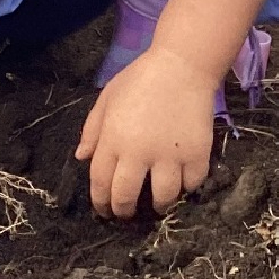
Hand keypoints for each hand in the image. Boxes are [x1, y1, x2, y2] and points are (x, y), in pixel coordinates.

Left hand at [76, 48, 218, 218]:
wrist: (183, 65)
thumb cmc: (141, 78)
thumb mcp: (108, 98)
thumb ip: (92, 129)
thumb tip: (82, 157)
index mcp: (113, 139)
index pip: (100, 183)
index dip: (101, 202)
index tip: (104, 209)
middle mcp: (139, 152)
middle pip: (126, 196)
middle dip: (124, 210)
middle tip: (127, 213)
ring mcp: (170, 156)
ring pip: (162, 197)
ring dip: (158, 204)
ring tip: (157, 203)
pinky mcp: (197, 154)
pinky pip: (192, 184)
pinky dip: (187, 187)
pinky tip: (182, 182)